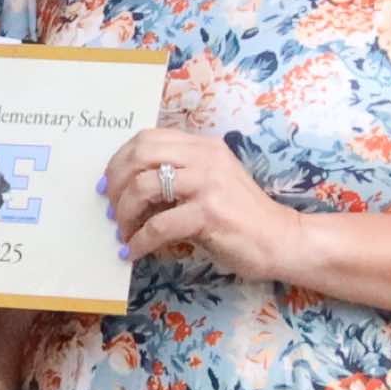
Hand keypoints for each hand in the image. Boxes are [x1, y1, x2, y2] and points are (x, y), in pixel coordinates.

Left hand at [102, 128, 303, 281]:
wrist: (281, 240)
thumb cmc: (242, 216)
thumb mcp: (212, 183)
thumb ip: (179, 176)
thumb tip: (129, 189)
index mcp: (204, 146)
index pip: (148, 138)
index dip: (120, 159)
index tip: (109, 184)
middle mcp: (205, 157)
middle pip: (141, 154)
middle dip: (116, 183)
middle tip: (110, 209)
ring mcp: (208, 184)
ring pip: (144, 187)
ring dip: (124, 214)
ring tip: (123, 233)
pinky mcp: (209, 214)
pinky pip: (158, 225)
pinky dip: (140, 241)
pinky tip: (135, 252)